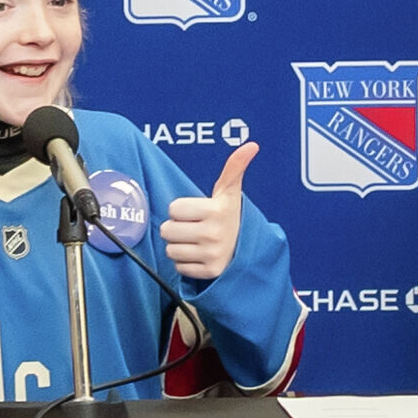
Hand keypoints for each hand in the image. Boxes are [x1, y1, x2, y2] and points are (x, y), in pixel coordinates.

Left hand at [161, 142, 257, 279]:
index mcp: (216, 211)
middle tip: (194, 228)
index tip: (197, 213)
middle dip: (178, 228)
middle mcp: (213, 233)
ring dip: (180, 246)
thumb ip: (234, 168)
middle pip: (167, 230)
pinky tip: (199, 256)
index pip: (173, 208)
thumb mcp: (229, 193)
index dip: (182, 210)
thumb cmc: (230, 218)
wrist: (247, 250)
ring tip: (196, 242)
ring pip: (170, 249)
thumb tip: (251, 145)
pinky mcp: (208, 272)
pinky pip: (179, 267)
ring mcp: (211, 254)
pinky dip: (186, 263)